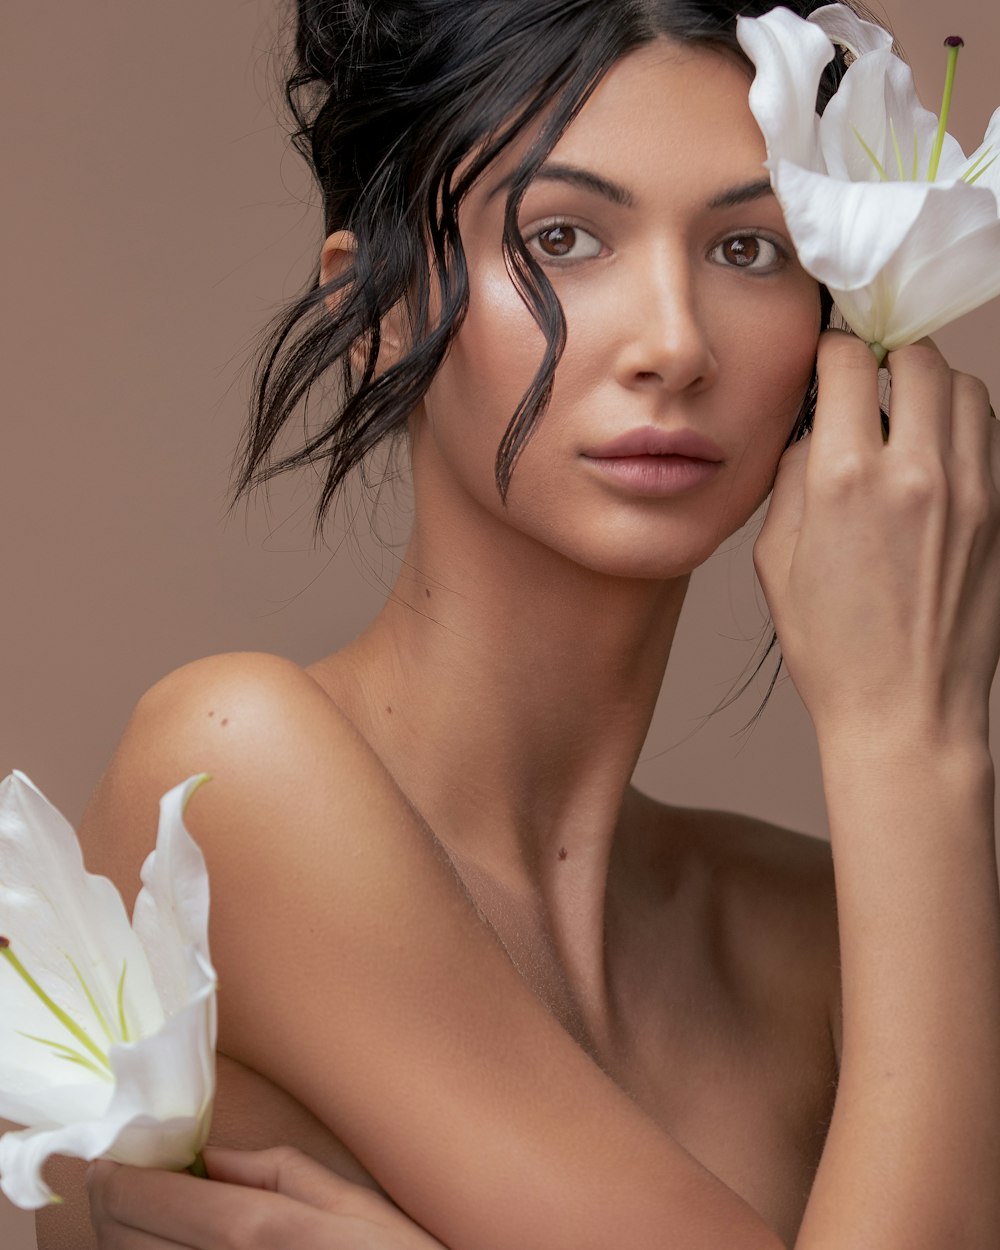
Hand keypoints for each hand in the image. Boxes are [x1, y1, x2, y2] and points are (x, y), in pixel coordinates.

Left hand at [88, 1146, 447, 1249]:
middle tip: (103, 1180)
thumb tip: (212, 1156)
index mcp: (260, 1233)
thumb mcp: (352, 1203)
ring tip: (123, 1214)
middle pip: (128, 1241)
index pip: (156, 1199)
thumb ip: (278, 1171)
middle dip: (105, 1204)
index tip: (103, 1158)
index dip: (116, 1177)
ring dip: (116, 1241)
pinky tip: (155, 1247)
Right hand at [754, 331, 999, 748]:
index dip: (832, 350)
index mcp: (845, 480)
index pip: (850, 363)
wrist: (906, 711)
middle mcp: (915, 473)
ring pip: (966, 388)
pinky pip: (990, 435)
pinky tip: (935, 455)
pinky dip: (962, 425)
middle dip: (887, 358)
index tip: (827, 360)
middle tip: (867, 382)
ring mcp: (970, 492)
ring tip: (905, 416)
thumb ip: (793, 479)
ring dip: (932, 386)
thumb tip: (816, 431)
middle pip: (919, 360)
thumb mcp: (776, 560)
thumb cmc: (834, 649)